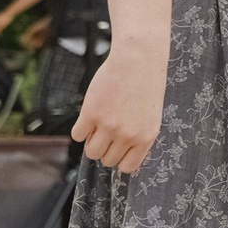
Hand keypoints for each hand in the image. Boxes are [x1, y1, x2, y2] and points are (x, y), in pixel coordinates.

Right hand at [73, 40, 166, 173]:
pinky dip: (80, 130)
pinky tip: (88, 117)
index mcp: (146, 138)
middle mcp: (127, 135)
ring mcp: (108, 126)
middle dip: (105, 149)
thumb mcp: (150, 117)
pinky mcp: (91, 113)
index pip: (127, 166)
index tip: (116, 149)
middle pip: (107, 160)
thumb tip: (119, 157)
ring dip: (91, 142)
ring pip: (91, 152)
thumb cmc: (146, 86)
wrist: (138, 60)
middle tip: (106, 133)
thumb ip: (138, 137)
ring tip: (97, 127)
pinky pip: (78, 135)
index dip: (119, 159)